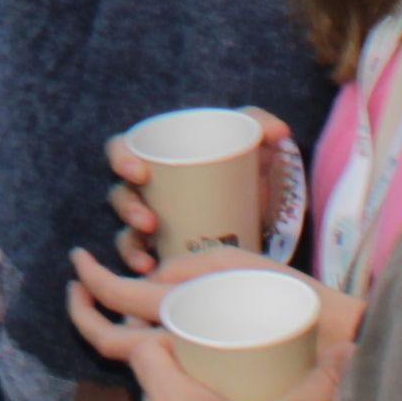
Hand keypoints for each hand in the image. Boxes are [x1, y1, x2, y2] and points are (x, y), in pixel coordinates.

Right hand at [105, 111, 296, 277]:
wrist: (262, 209)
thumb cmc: (244, 165)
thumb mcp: (252, 143)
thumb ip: (261, 125)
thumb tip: (280, 131)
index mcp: (156, 155)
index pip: (121, 150)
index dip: (121, 159)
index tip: (140, 172)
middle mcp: (147, 189)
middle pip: (121, 195)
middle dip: (128, 209)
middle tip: (149, 221)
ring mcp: (152, 221)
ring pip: (126, 232)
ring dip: (130, 245)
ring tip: (147, 260)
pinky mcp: (165, 249)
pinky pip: (141, 259)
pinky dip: (140, 266)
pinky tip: (150, 275)